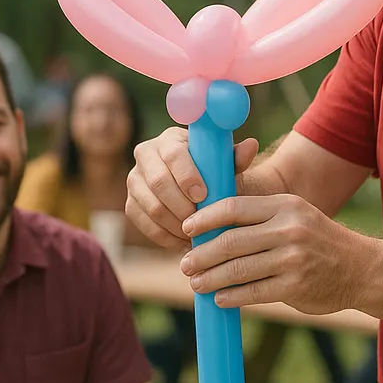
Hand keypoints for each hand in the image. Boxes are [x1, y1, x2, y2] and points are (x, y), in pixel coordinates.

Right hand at [125, 127, 258, 252]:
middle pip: (157, 182)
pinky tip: (185, 242)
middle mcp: (145, 155)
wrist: (197, 189)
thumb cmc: (213, 173)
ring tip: (196, 233)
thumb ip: (236, 158)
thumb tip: (251, 146)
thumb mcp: (224, 166)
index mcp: (169, 139)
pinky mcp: (131, 204)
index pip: (173, 154)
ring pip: (150, 206)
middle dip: (181, 205)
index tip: (203, 195)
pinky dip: (166, 237)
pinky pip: (144, 224)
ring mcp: (134, 180)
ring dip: (175, 223)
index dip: (187, 176)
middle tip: (201, 221)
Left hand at [178, 193, 373, 314]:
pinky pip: (255, 292)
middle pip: (231, 241)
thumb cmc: (315, 238)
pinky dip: (233, 296)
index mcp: (283, 205)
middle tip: (185, 264)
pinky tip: (219, 298)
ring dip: (211, 278)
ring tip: (196, 284)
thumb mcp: (293, 214)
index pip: (233, 208)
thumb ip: (258, 216)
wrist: (361, 268)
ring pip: (239, 269)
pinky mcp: (296, 286)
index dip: (205, 219)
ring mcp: (293, 259)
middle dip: (202, 254)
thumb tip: (210, 227)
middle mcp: (288, 229)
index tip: (186, 229)